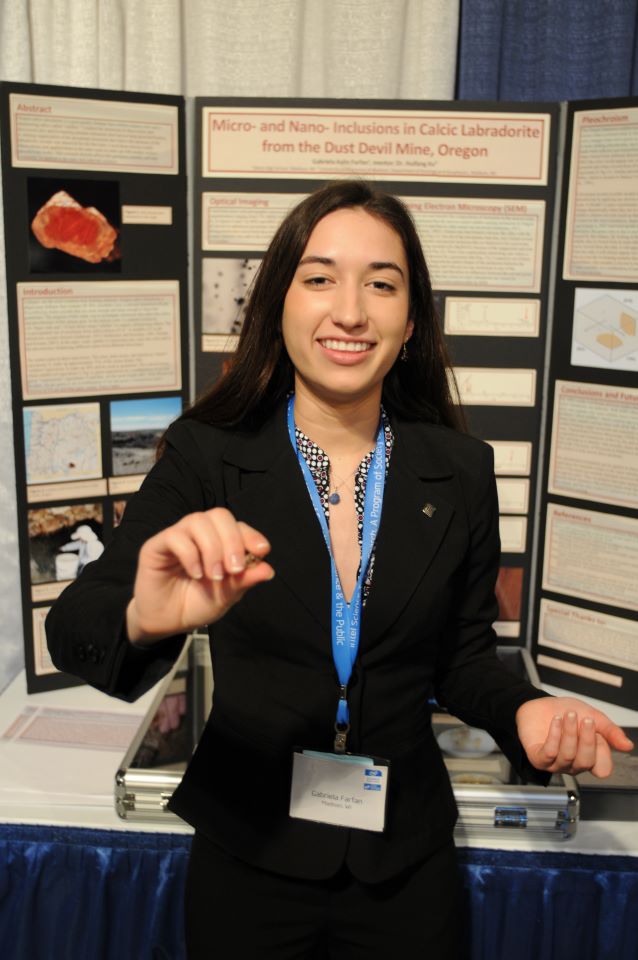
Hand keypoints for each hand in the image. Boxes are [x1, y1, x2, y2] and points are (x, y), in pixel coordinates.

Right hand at [126, 508, 273, 643]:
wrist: (167, 623)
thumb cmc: (196, 604)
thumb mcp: (227, 596)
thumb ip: (244, 580)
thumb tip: (268, 569)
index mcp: (220, 541)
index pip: (237, 526)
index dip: (251, 535)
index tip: (262, 551)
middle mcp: (200, 534)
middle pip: (219, 515)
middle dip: (232, 540)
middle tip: (234, 569)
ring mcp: (178, 536)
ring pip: (198, 520)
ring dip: (212, 548)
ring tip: (214, 576)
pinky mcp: (157, 545)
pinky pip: (175, 536)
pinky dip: (190, 555)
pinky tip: (196, 574)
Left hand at [516, 696, 633, 777]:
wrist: (540, 704)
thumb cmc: (565, 713)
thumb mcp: (592, 716)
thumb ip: (610, 731)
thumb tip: (627, 745)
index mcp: (589, 757)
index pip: (602, 768)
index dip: (601, 751)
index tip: (596, 725)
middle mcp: (573, 764)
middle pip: (585, 762)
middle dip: (586, 739)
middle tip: (585, 719)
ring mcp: (555, 764)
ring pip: (567, 756)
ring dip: (569, 733)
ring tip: (568, 715)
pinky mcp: (538, 758)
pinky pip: (549, 753)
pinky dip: (554, 735)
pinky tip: (556, 721)